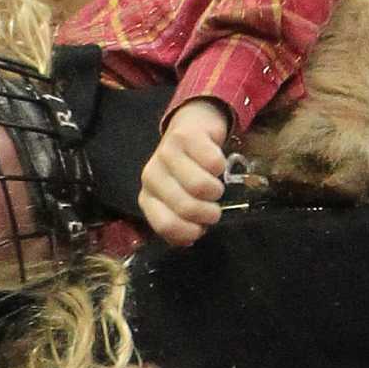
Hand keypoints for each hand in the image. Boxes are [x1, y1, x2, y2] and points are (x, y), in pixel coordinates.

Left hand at [139, 98, 232, 246]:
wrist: (192, 128)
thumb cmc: (186, 170)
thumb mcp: (178, 198)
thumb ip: (181, 221)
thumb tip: (190, 239)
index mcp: (148, 197)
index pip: (165, 224)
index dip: (189, 232)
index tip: (201, 229)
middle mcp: (151, 175)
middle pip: (186, 207)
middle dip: (208, 213)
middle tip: (214, 210)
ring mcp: (166, 154)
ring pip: (200, 186)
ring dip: (216, 191)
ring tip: (216, 188)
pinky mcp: (186, 136)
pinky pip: (213, 162)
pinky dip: (221, 167)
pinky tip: (216, 166)